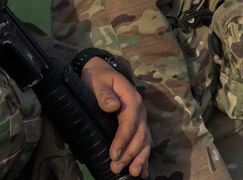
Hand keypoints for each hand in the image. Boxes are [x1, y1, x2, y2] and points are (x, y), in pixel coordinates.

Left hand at [80, 57, 151, 177]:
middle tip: (117, 168)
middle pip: (139, 136)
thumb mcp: (97, 81)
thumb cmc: (98, 77)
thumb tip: (112, 106)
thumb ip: (104, 94)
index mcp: (132, 100)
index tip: (113, 155)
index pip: (129, 124)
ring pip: (145, 141)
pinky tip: (143, 171)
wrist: (101, 71)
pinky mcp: (137, 124)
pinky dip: (144, 156)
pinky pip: (144, 141)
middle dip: (129, 154)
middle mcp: (140, 111)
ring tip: (133, 173)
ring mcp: (140, 118)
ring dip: (139, 158)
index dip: (122, 141)